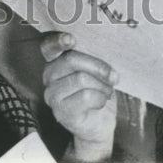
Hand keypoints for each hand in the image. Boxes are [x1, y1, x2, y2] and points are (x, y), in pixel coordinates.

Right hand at [41, 32, 117, 161]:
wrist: (100, 123)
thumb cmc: (98, 89)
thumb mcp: (95, 69)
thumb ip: (92, 56)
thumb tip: (104, 46)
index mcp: (55, 60)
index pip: (49, 46)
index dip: (58, 40)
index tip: (71, 39)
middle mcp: (49, 75)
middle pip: (71, 60)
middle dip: (98, 66)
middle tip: (114, 76)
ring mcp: (53, 95)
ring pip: (80, 78)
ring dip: (102, 85)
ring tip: (107, 91)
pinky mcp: (61, 112)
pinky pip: (86, 97)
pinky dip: (100, 98)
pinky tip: (101, 101)